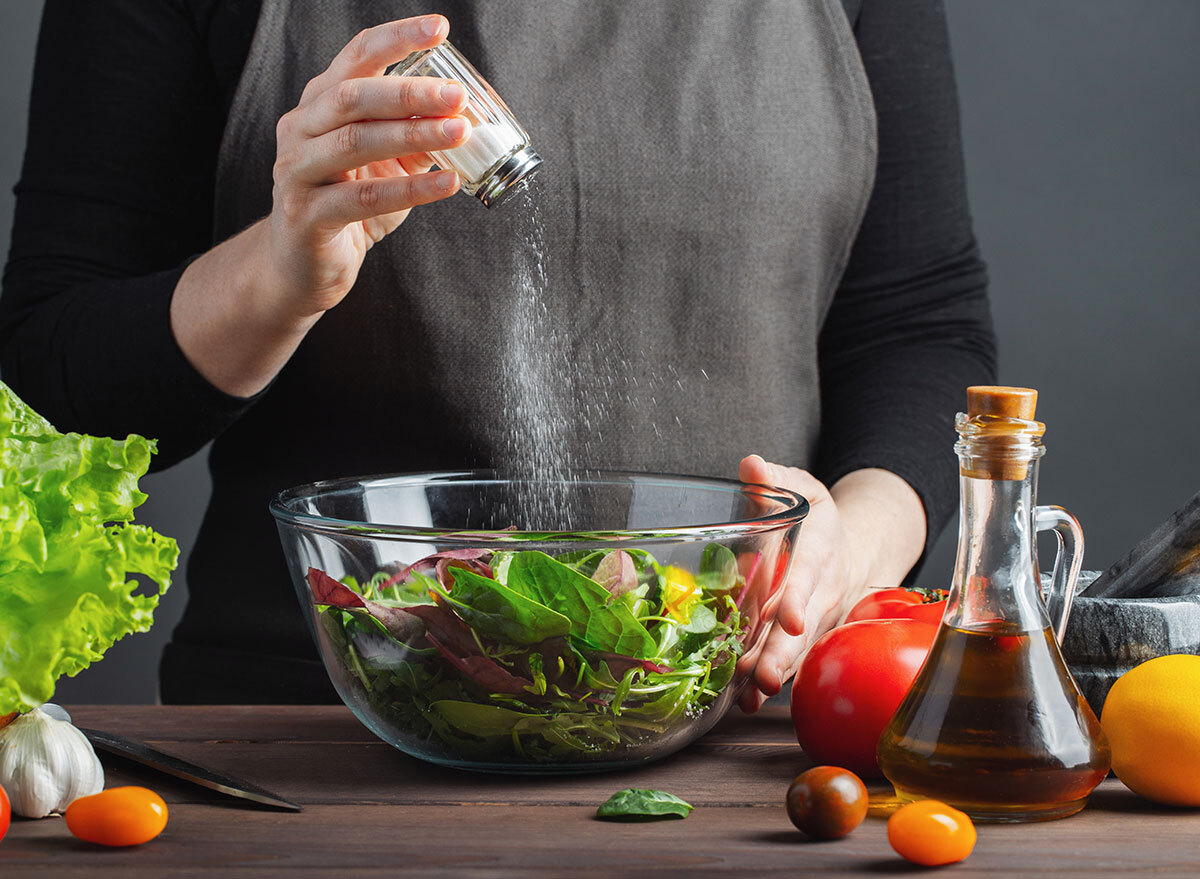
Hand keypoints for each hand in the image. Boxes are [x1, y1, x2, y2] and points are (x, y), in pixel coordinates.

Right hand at [172, 15, 471, 397]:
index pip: (356, 57)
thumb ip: (413, 140)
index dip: (397, 39)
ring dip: (413, 135)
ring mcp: (297, 171)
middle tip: (457, 96)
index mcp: (319, 105)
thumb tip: (464, 119)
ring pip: (356, 141)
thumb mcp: (383, 166)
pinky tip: (447, 183)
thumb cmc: (345, 208)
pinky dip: (409, 188)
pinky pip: (363, 197)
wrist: (300, 267)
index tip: (439, 28)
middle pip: (353, 96)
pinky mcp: (305, 215)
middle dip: (409, 92)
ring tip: (459, 134)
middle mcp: (301, 129)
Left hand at [735, 456, 925, 712]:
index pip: (807, 577)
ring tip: (750, 695)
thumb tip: (751, 465)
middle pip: (802, 628)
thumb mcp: (804, 490)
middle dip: (784, 653)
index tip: (788, 619)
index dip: (797, 598)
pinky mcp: (804, 640)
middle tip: (766, 676)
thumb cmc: (819, 520)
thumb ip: (776, 480)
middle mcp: (820, 593)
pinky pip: (789, 663)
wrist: (852, 552)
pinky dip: (767, 683)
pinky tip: (744, 700)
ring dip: (774, 674)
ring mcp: (814, 622)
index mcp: (819, 552)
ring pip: (796, 653)